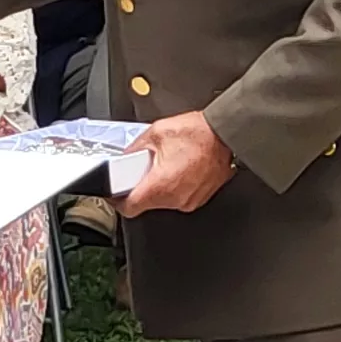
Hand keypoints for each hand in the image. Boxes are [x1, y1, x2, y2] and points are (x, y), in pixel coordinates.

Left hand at [120, 111, 234, 216]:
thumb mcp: (156, 133)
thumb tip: (125, 157)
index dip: (117, 200)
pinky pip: (178, 197)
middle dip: (140, 187)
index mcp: (161, 185)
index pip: (128, 208)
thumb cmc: (198, 133)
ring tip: (166, 165)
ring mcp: (189, 201)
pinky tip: (179, 168)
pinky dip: (174, 186)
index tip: (114, 193)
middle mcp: (175, 199)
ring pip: (162, 202)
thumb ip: (134, 149)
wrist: (226, 135)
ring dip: (158, 187)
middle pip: (145, 204)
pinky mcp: (198, 199)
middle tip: (143, 169)